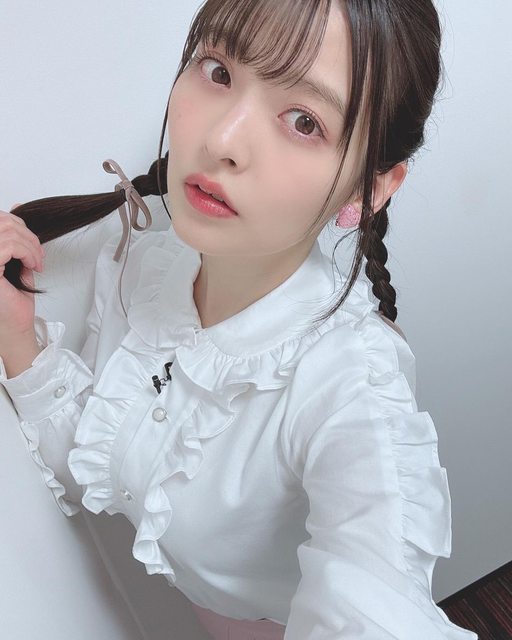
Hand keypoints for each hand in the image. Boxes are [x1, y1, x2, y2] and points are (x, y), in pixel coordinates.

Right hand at [0, 204, 44, 340]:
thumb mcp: (15, 259)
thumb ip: (14, 237)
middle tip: (38, 254)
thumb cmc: (12, 299)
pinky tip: (32, 265)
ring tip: (37, 261)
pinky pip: (9, 246)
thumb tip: (16, 208)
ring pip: (8, 232)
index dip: (16, 223)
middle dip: (27, 235)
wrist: (14, 326)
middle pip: (2, 222)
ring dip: (31, 246)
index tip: (32, 243)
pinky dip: (28, 252)